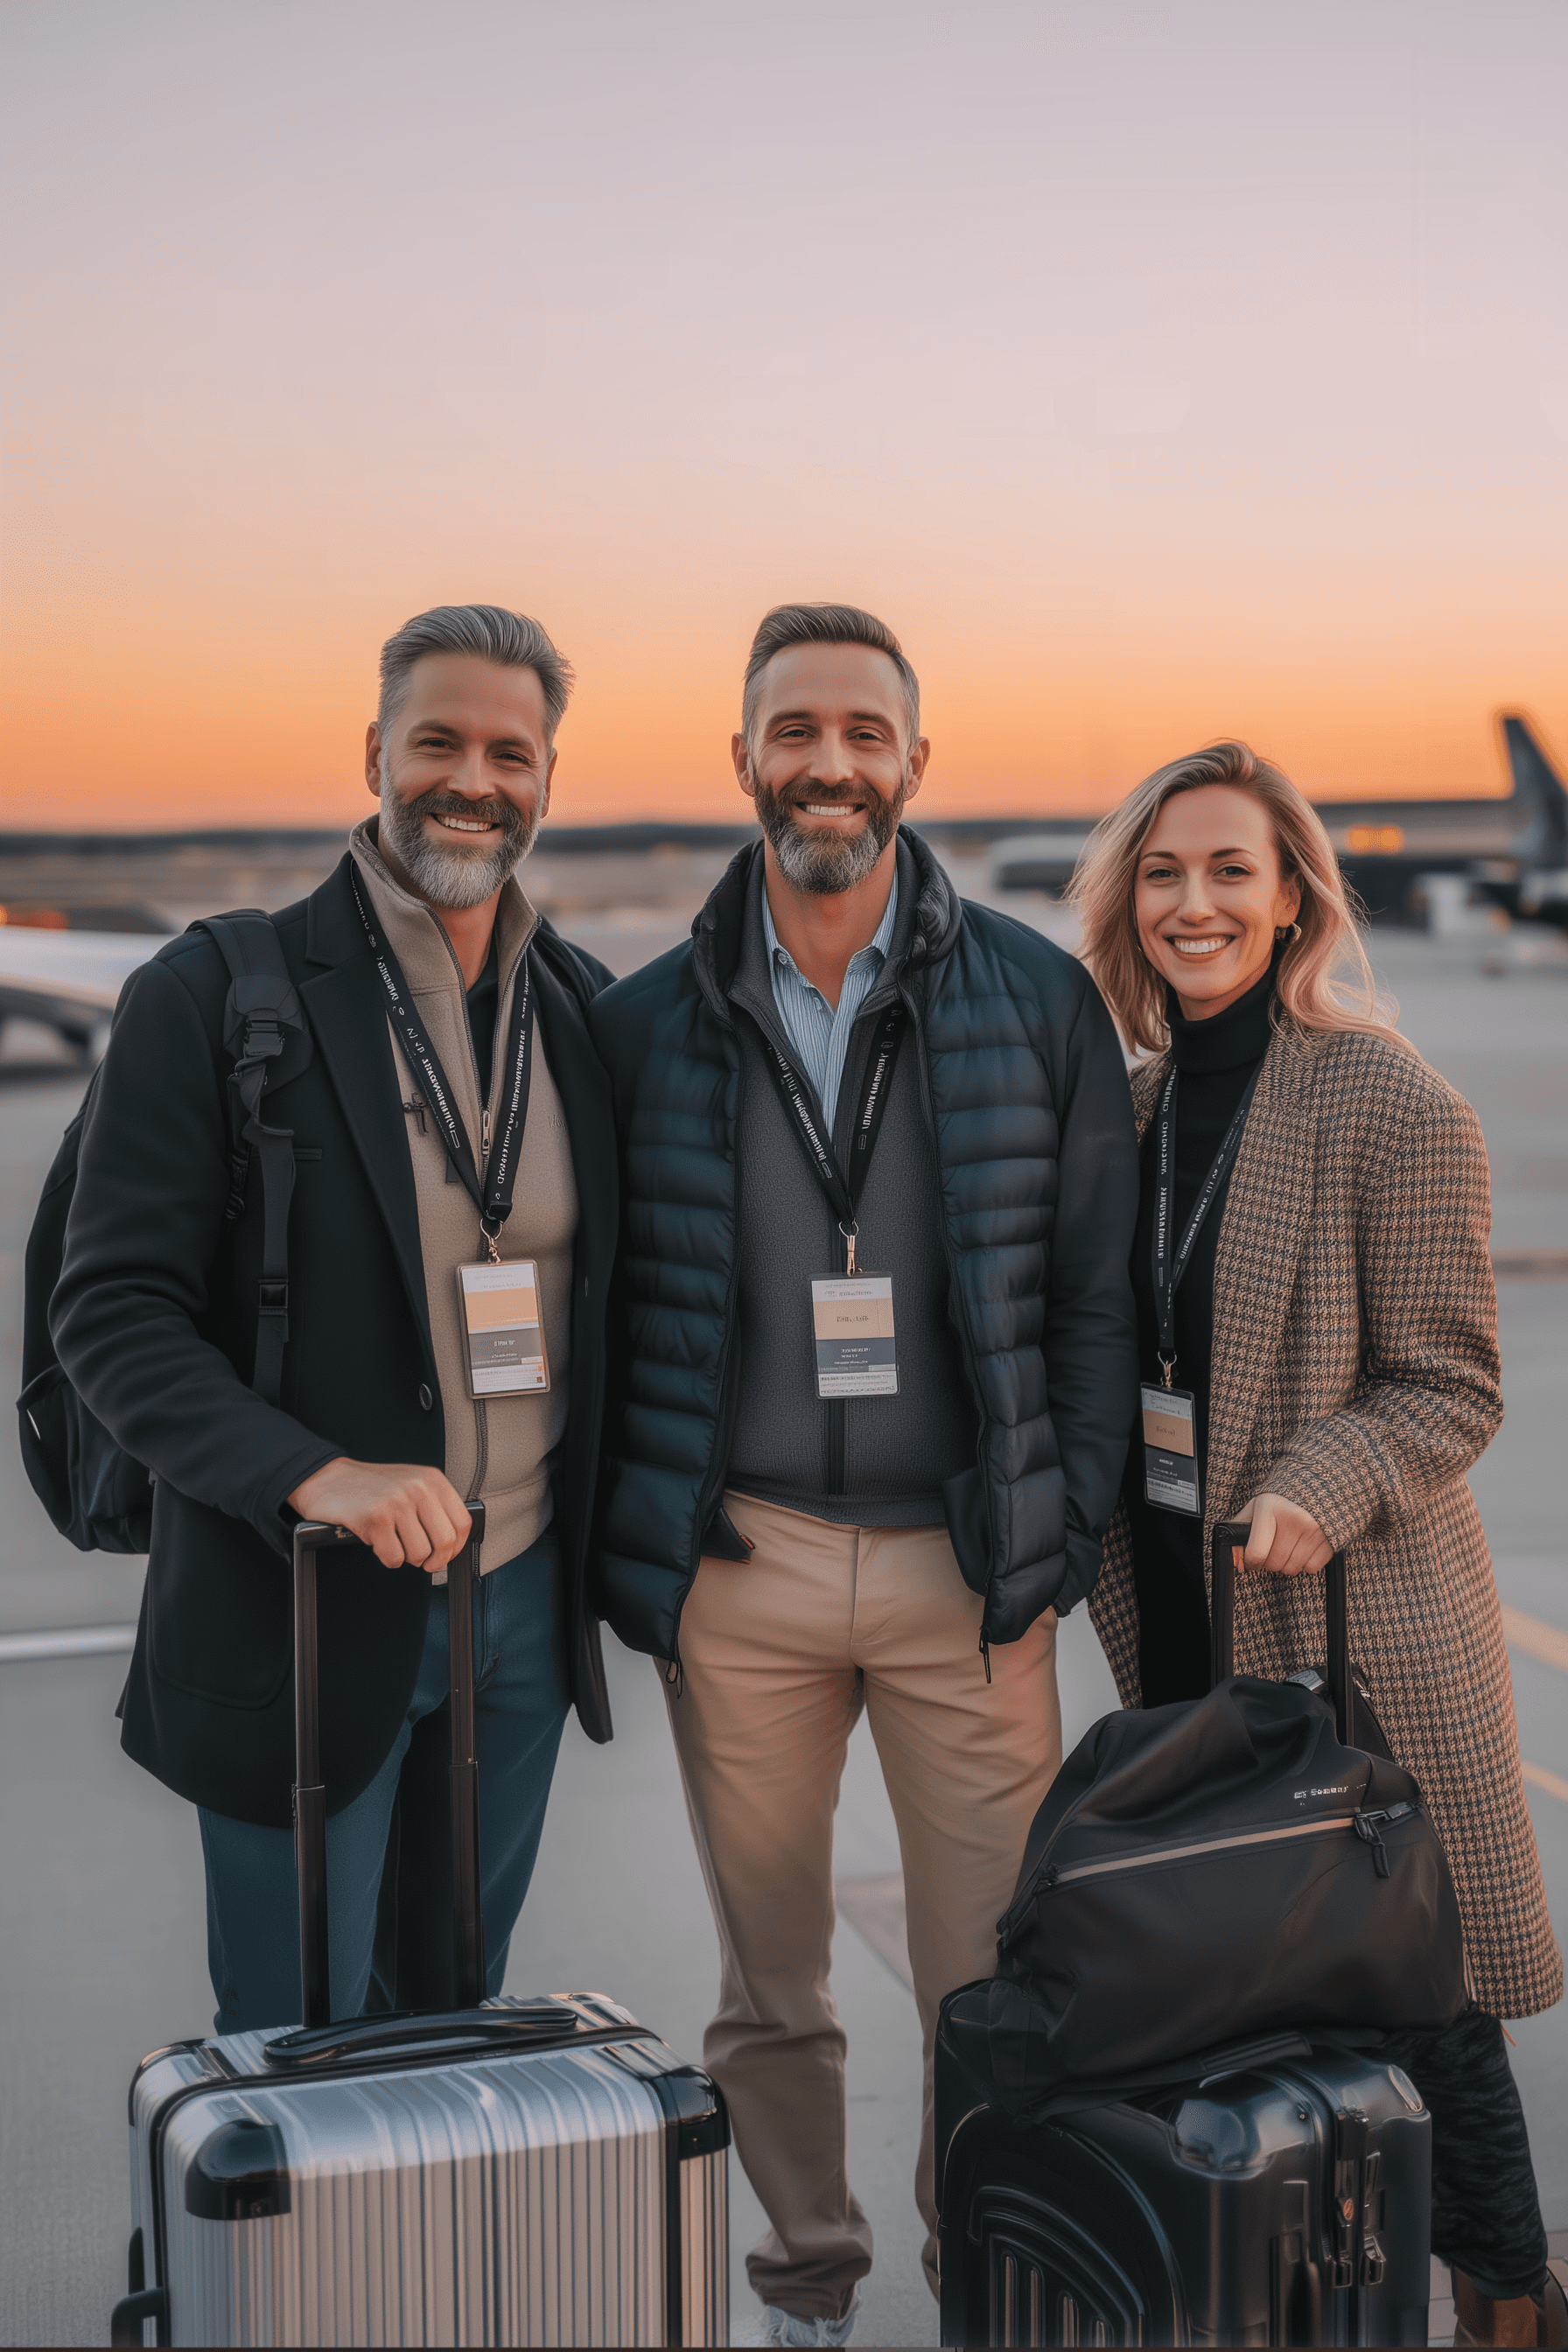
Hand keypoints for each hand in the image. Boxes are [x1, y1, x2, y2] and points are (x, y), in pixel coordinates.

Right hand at [287, 1458, 471, 1573]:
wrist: (329, 1479)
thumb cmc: (371, 1486)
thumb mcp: (411, 1483)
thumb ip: (434, 1506)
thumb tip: (454, 1541)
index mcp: (432, 1479)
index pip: (462, 1522)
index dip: (457, 1546)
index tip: (446, 1554)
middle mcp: (418, 1488)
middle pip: (445, 1541)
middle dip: (435, 1559)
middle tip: (424, 1561)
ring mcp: (397, 1502)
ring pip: (419, 1553)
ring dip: (407, 1558)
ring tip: (395, 1544)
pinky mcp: (376, 1519)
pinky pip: (394, 1557)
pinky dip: (387, 1558)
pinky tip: (379, 1542)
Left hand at [1237, 1493, 1332, 1575]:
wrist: (1316, 1487)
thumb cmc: (1279, 1501)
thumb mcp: (1255, 1508)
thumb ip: (1239, 1530)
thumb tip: (1234, 1559)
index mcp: (1269, 1508)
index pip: (1257, 1553)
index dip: (1251, 1563)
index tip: (1252, 1561)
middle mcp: (1292, 1518)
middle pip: (1275, 1563)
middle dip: (1269, 1562)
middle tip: (1272, 1550)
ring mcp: (1314, 1530)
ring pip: (1293, 1568)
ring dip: (1287, 1564)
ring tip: (1287, 1548)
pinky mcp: (1329, 1539)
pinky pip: (1312, 1569)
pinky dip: (1306, 1564)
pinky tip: (1303, 1548)